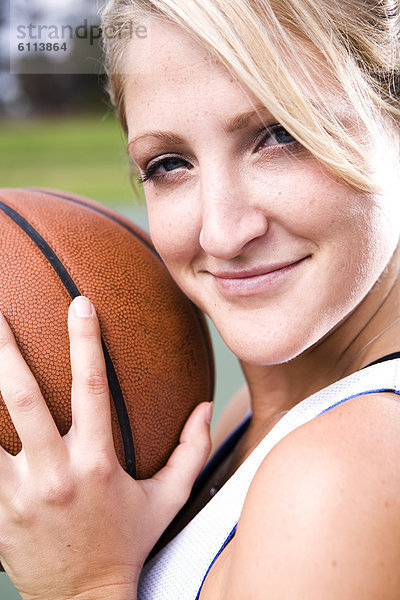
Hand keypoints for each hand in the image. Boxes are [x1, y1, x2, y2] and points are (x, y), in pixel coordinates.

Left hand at [0, 297, 211, 599]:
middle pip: (23, 399)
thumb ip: (191, 450)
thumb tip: (205, 406)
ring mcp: (18, 493)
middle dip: (6, 351)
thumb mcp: (168, 498)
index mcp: (98, 463)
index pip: (92, 387)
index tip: (81, 303)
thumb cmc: (128, 542)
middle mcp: (55, 473)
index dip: (86, 341)